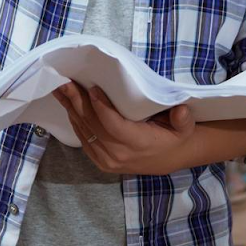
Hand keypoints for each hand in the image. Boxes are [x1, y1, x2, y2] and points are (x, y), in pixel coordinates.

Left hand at [53, 83, 196, 175]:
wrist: (169, 159)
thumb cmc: (174, 136)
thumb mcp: (184, 128)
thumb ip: (182, 119)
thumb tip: (180, 110)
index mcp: (138, 144)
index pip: (114, 125)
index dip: (101, 107)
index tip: (92, 88)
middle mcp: (119, 155)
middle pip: (93, 127)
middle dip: (78, 103)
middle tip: (66, 83)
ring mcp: (108, 161)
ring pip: (85, 133)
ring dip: (71, 110)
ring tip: (61, 90)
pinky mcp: (101, 162)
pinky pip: (84, 141)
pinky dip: (75, 123)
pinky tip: (68, 107)